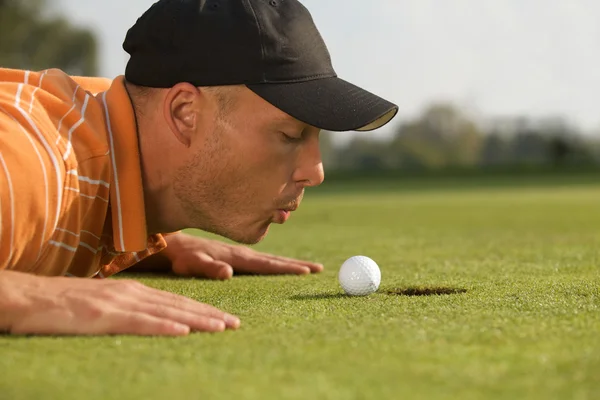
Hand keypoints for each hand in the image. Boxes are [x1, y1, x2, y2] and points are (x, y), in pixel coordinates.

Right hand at [0, 270, 239, 335]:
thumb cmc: (63, 302)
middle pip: (179, 305)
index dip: (202, 309)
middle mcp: (133, 293)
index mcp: (133, 290)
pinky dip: (164, 326)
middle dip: (209, 315)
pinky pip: (140, 322)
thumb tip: (147, 319)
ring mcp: (120, 303)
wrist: (29, 295)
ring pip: (167, 312)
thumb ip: (127, 309)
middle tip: (235, 324)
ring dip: (197, 320)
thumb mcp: (103, 302)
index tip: (224, 319)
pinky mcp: (104, 315)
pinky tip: (183, 331)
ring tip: (222, 327)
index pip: (176, 301)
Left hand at [163, 234, 323, 279]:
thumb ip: (208, 268)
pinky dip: (276, 262)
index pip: (267, 265)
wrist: (173, 240)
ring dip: (290, 263)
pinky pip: (262, 258)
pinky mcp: (235, 253)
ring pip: (270, 258)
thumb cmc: (180, 256)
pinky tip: (280, 265)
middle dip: (297, 265)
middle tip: (319, 270)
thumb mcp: (191, 263)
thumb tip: (228, 273)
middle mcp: (242, 253)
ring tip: (308, 268)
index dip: (287, 269)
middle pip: (275, 260)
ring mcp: (240, 252)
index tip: (307, 272)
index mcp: (236, 256)